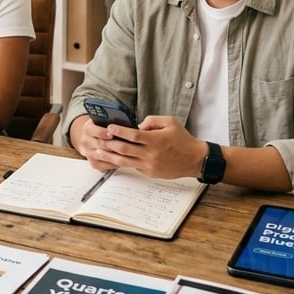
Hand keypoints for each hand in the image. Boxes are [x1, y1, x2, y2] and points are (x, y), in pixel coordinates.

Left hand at [74, 114, 203, 179]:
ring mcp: (149, 165)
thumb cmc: (182, 139)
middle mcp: (151, 154)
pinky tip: (112, 159)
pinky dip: (121, 162)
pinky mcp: (149, 173)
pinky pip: (132, 166)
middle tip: (99, 139)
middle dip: (109, 144)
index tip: (109, 127)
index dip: (119, 131)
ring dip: (110, 156)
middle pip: (124, 149)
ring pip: (125, 161)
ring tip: (99, 152)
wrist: (194, 160)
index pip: (133, 135)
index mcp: (156, 140)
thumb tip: (137, 125)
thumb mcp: (170, 122)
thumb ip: (152, 120)